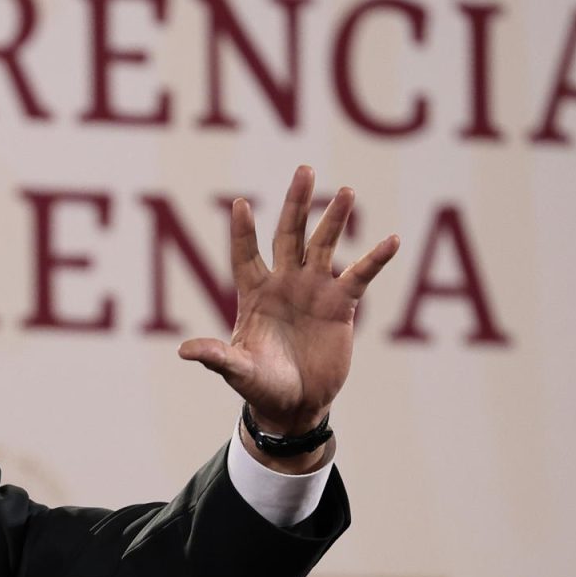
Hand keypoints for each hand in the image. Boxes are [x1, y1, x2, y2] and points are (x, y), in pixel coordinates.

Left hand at [178, 166, 398, 437]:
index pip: (246, 256)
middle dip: (296, 204)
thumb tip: (184, 351)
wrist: (294, 405)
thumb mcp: (237, 371)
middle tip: (305, 170)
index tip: (239, 204)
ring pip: (324, 245)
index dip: (243, 232)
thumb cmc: (260, 386)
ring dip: (334, 219)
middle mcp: (284, 284)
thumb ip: (216, 356)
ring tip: (346, 192)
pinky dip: (375, 259)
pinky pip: (360, 276)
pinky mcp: (341, 305)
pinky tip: (392, 240)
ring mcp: (314, 290)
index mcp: (254, 295)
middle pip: (289, 235)